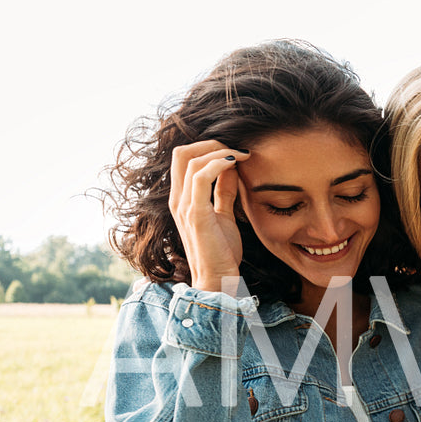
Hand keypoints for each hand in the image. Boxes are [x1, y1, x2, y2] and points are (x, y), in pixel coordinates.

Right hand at [168, 140, 248, 291]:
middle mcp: (178, 199)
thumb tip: (232, 170)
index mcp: (182, 198)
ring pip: (190, 160)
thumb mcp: (223, 215)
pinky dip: (218, 164)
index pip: (184, 158)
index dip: (209, 148)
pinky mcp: (195, 214)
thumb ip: (224, 193)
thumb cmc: (221, 251)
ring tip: (242, 155)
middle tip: (237, 149)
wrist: (218, 278)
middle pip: (181, 153)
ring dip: (219, 151)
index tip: (236, 152)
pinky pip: (200, 177)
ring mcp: (184, 206)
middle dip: (211, 143)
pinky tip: (235, 164)